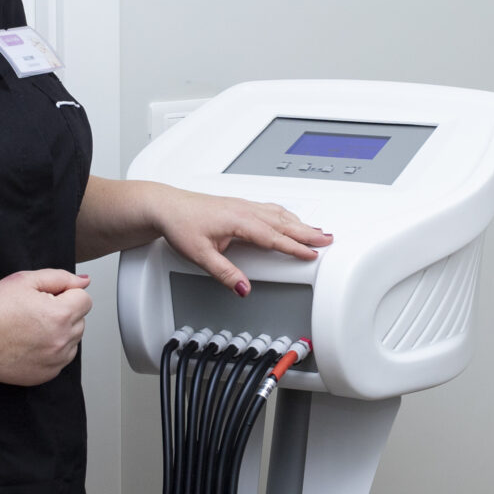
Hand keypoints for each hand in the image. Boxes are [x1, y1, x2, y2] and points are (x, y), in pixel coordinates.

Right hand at [0, 268, 90, 384]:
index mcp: (60, 315)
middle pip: (80, 320)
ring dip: (60, 332)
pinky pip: (61, 359)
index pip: (85, 299)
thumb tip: (83, 282)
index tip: (46, 297)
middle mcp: (62, 340)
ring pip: (73, 340)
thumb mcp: (25, 280)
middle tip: (34, 312)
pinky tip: (29, 343)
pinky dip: (51, 351)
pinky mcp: (47, 375)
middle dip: (64, 312)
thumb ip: (60, 277)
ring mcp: (55, 361)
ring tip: (30, 328)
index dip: (66, 294)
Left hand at [149, 185, 329, 294]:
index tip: (312, 254)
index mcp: (239, 221)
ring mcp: (243, 205)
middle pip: (283, 222)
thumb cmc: (180, 224)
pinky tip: (290, 218)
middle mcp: (244, 210)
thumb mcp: (199, 255)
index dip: (294, 247)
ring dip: (300, 222)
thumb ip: (225, 273)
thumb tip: (243, 288)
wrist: (166, 206)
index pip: (274, 237)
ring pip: (279, 214)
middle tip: (328, 240)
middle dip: (307, 232)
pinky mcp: (240, 205)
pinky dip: (287, 215)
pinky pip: (270, 209)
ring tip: (317, 231)